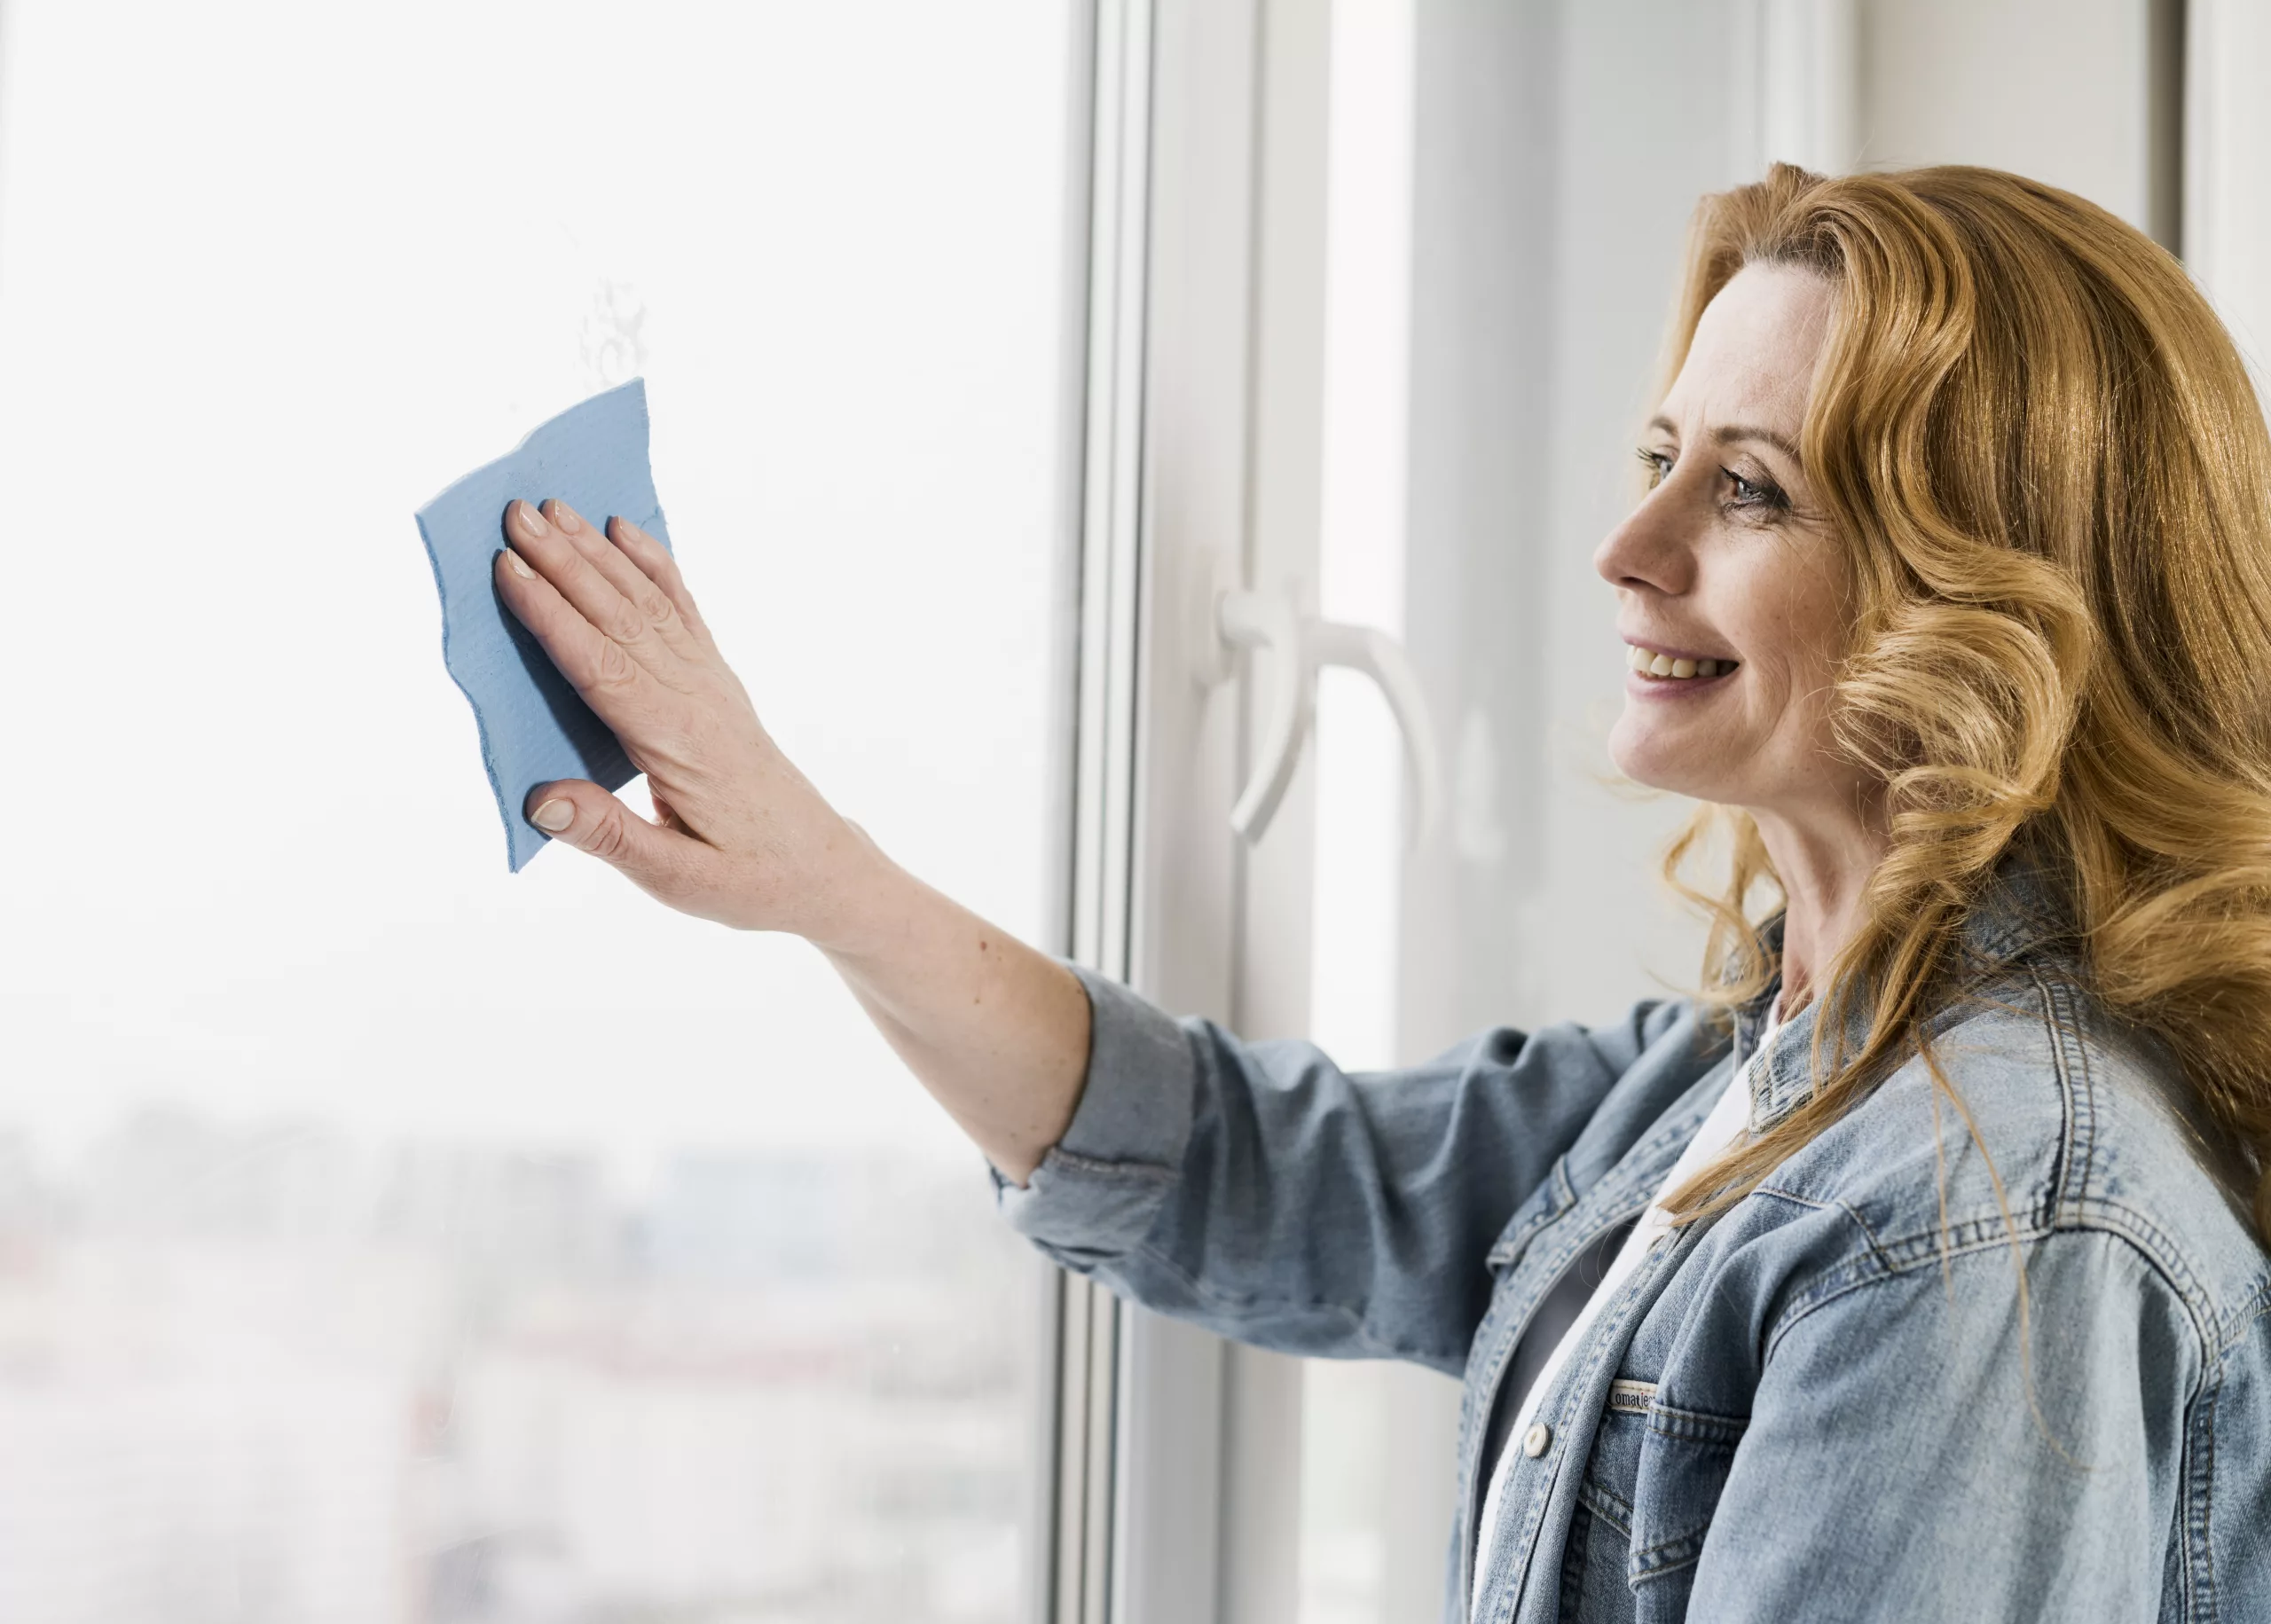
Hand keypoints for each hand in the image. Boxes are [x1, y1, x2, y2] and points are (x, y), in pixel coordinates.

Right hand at [493, 498, 873, 940]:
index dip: (553, 617)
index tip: (508, 569)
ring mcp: (710, 683)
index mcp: (678, 744)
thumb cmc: (747, 878)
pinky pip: (682, 611)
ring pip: (647, 605)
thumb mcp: (676, 878)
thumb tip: (540, 799)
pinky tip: (627, 533)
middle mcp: (695, 699)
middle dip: (564, 563)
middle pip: (620, 618)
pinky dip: (654, 566)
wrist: (819, 866)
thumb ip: (608, 836)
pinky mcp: (716, 681)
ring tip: (554, 509)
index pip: (603, 667)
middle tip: (513, 513)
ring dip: (597, 554)